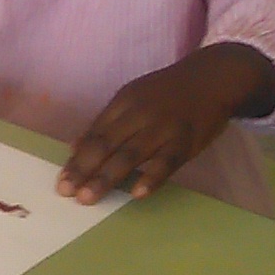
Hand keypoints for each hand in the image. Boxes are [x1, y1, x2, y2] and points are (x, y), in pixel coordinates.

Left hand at [57, 41, 274, 203]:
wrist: (212, 78)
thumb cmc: (167, 92)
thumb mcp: (132, 97)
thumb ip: (105, 122)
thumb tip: (74, 147)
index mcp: (124, 102)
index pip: (95, 133)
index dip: (77, 158)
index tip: (62, 180)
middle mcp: (140, 114)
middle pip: (107, 144)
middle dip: (84, 169)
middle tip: (67, 192)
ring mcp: (164, 128)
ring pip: (131, 155)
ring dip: (108, 177)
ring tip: (89, 197)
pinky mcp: (187, 141)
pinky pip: (167, 161)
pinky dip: (152, 177)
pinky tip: (137, 193)